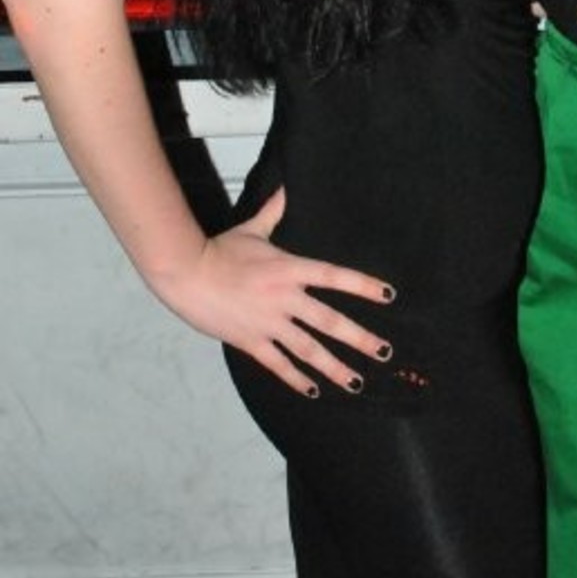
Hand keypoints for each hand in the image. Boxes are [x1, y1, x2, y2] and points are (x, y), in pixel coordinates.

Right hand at [148, 187, 395, 396]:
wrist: (186, 274)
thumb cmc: (219, 250)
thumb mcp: (252, 229)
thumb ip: (274, 211)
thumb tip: (287, 186)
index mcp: (290, 268)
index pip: (335, 277)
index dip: (363, 286)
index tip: (388, 295)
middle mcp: (285, 298)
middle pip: (329, 321)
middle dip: (360, 338)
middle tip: (384, 352)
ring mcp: (269, 322)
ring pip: (309, 350)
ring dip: (335, 367)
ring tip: (357, 382)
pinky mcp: (251, 341)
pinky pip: (279, 364)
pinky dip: (297, 379)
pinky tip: (314, 390)